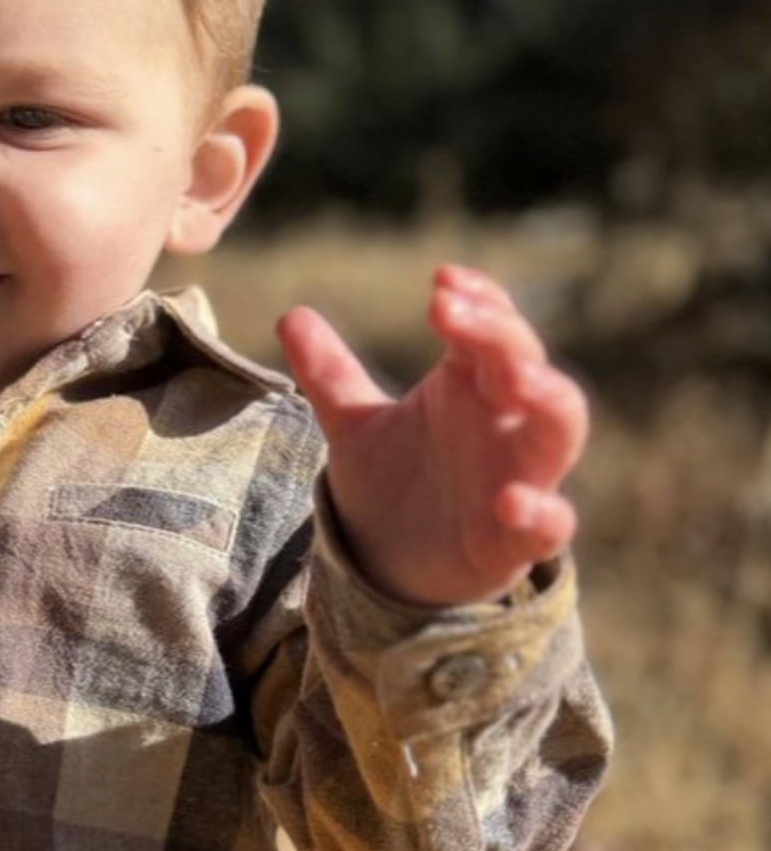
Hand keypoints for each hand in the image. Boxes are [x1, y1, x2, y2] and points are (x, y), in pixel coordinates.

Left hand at [275, 264, 584, 606]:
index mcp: (470, 387)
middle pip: (526, 363)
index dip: (479, 299)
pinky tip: (511, 502)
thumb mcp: (354, 427)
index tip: (440, 280)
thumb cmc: (393, 487)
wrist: (393, 570)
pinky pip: (551, 523)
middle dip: (499, 332)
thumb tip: (289, 315)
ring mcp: (519, 477)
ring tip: (514, 377)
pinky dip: (542, 512)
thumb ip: (329, 375)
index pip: (491, 326)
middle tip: (448, 308)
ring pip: (561, 427)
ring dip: (547, 397)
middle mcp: (503, 423)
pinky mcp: (519, 538)